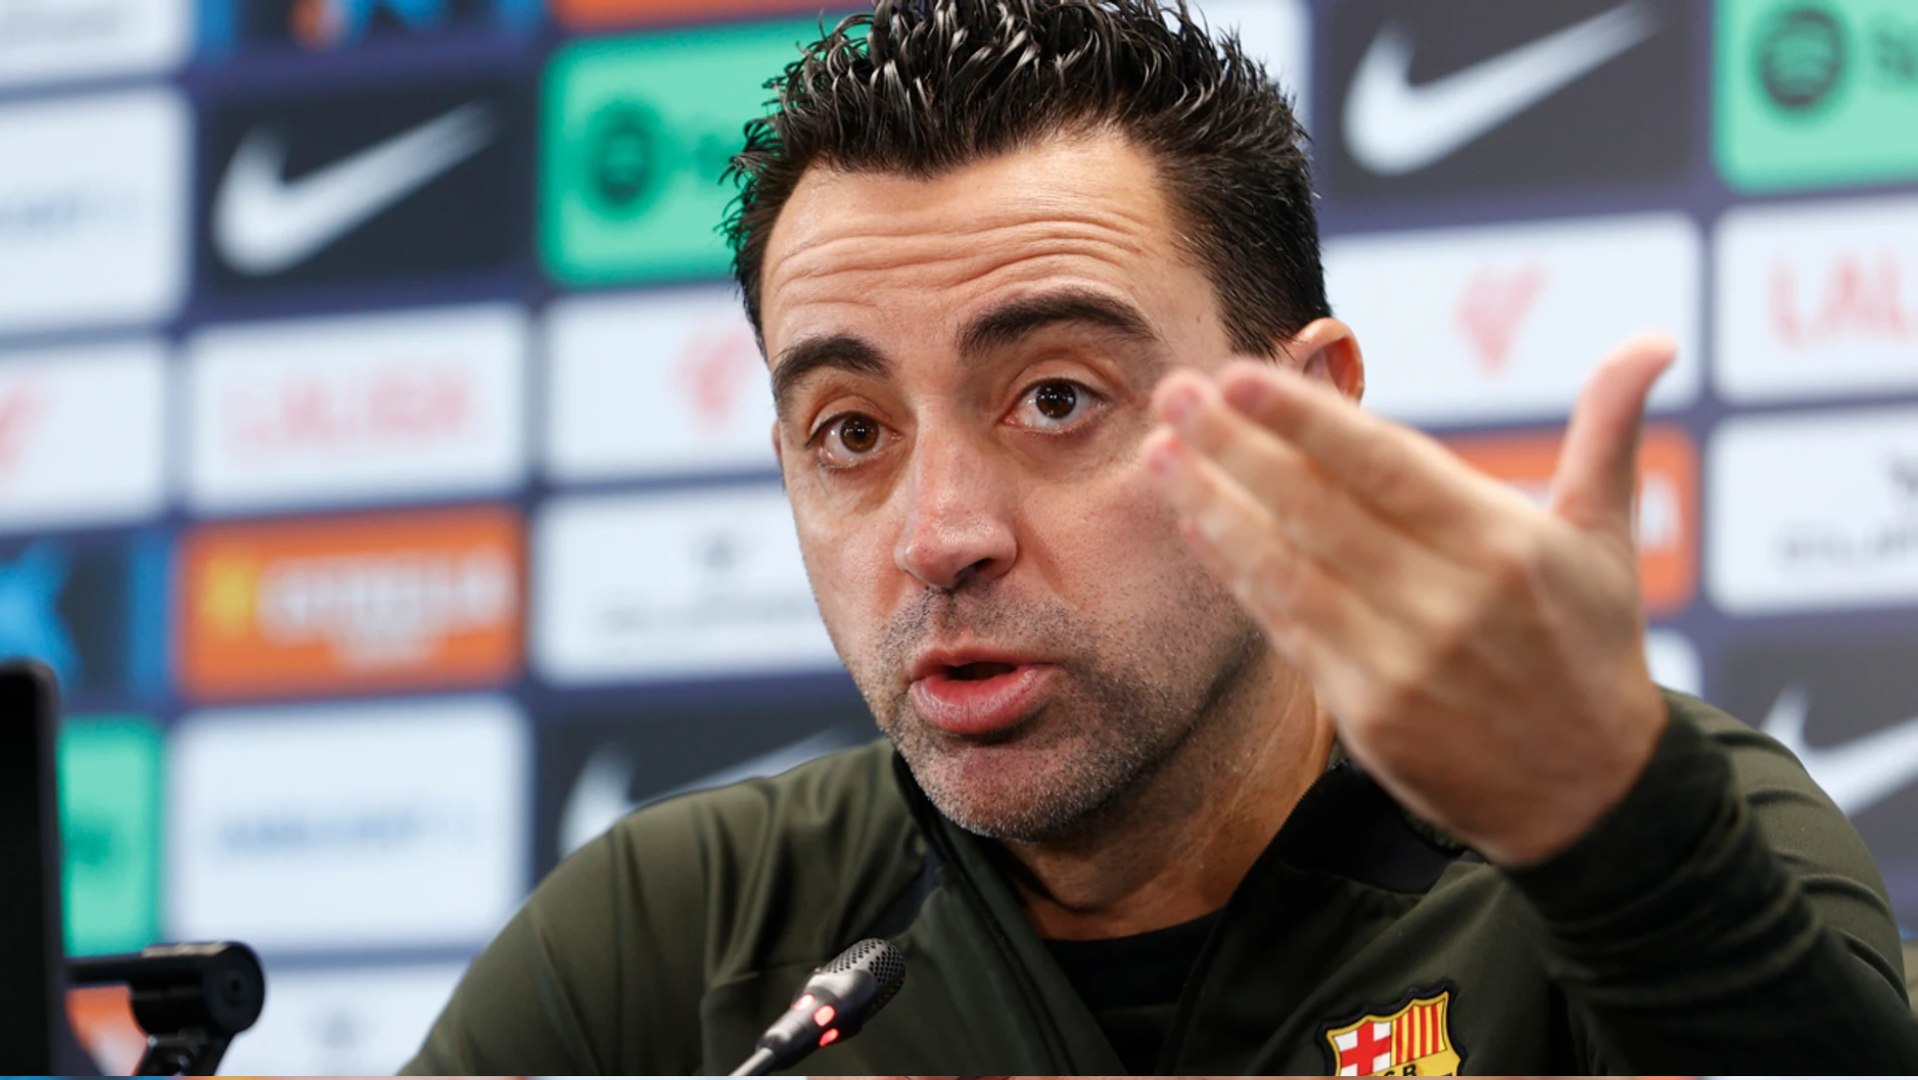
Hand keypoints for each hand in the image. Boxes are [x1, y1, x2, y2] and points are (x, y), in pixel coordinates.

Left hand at [1142, 333, 1676, 865]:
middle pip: (1317, 511)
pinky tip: (1197, 525)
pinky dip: (1238, 574)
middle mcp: (1448, 602)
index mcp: (1503, 545)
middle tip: (1173, 391)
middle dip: (1234, 447)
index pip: (1382, 465)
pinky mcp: (1365, 715)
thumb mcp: (1607, 540)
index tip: (1237, 374)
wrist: (1588, 799)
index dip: (1304, 420)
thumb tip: (1654, 340)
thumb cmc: (1590, 649)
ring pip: (1286, 570)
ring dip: (1213, 507)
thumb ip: (1609, 432)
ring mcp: (1400, 663)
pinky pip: (1285, 629)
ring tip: (1158, 453)